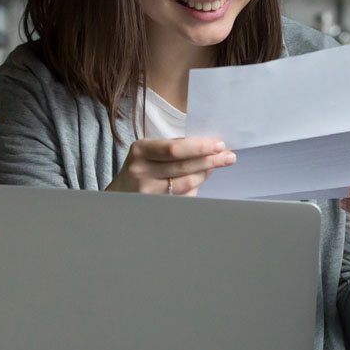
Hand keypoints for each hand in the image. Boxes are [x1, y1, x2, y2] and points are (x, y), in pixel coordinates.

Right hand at [106, 137, 234, 195]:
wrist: (120, 192)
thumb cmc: (142, 166)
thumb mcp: (150, 150)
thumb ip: (174, 148)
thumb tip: (209, 148)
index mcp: (141, 150)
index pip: (175, 149)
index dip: (199, 147)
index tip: (219, 145)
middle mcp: (141, 170)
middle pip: (183, 166)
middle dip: (210, 160)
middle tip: (229, 156)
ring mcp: (147, 191)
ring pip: (186, 183)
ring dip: (206, 173)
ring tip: (219, 164)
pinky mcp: (155, 205)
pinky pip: (184, 196)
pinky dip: (196, 186)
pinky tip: (203, 179)